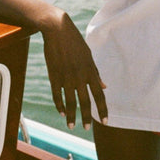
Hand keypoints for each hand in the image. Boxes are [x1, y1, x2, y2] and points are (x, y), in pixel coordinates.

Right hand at [42, 13, 107, 129]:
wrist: (57, 30)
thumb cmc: (75, 42)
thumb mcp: (89, 56)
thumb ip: (96, 73)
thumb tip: (104, 87)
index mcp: (90, 71)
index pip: (99, 95)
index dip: (103, 109)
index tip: (105, 121)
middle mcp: (79, 76)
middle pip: (85, 102)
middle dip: (87, 117)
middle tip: (86, 128)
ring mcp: (66, 77)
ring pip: (70, 102)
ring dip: (72, 116)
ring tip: (73, 126)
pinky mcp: (54, 75)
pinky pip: (57, 95)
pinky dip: (60, 105)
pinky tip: (62, 113)